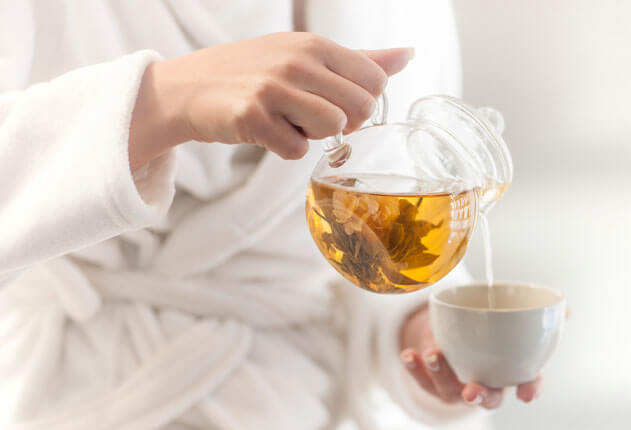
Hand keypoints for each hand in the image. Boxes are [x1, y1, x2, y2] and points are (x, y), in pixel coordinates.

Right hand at [129, 32, 413, 169]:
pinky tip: (268, 131)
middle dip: (342, 122)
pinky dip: (285, 148)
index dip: (363, 101)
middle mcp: (297, 61)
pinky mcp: (253, 117)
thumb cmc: (255, 73)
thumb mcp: (306, 56)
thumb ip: (360, 60)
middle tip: (311, 116)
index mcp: (315, 44)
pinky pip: (297, 150)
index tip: (337, 103)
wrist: (189, 87)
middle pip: (360, 109)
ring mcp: (274, 88)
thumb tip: (408, 55)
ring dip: (313, 136)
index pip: (375, 80)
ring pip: (332, 129)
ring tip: (288, 121)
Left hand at [398, 307, 543, 408]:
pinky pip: (423, 381)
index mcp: (511, 371)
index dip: (529, 389)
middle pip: (488, 399)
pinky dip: (415, 369)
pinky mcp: (433, 384)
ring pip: (451, 390)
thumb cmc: (490, 330)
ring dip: (441, 374)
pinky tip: (409, 354)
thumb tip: (564, 307)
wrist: (455, 334)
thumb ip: (537, 314)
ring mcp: (458, 387)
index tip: (527, 394)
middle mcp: (486, 384)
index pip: (526, 383)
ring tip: (435, 353)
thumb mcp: (512, 318)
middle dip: (480, 397)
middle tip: (472, 391)